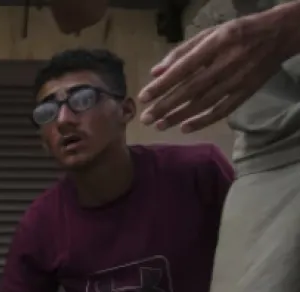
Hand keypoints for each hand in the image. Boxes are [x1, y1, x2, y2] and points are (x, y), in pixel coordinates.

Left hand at [138, 6, 299, 132]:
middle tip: (145, 118)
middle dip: (166, 105)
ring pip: (204, 102)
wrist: (279, 34)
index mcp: (217, 43)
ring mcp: (239, 79)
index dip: (163, 84)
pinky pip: (223, 110)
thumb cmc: (238, 32)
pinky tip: (185, 128)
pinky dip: (203, 121)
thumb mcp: (210, 33)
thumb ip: (182, 51)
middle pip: (191, 89)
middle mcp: (227, 62)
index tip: (143, 97)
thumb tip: (156, 72)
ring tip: (159, 124)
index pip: (184, 68)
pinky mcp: (247, 91)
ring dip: (179, 116)